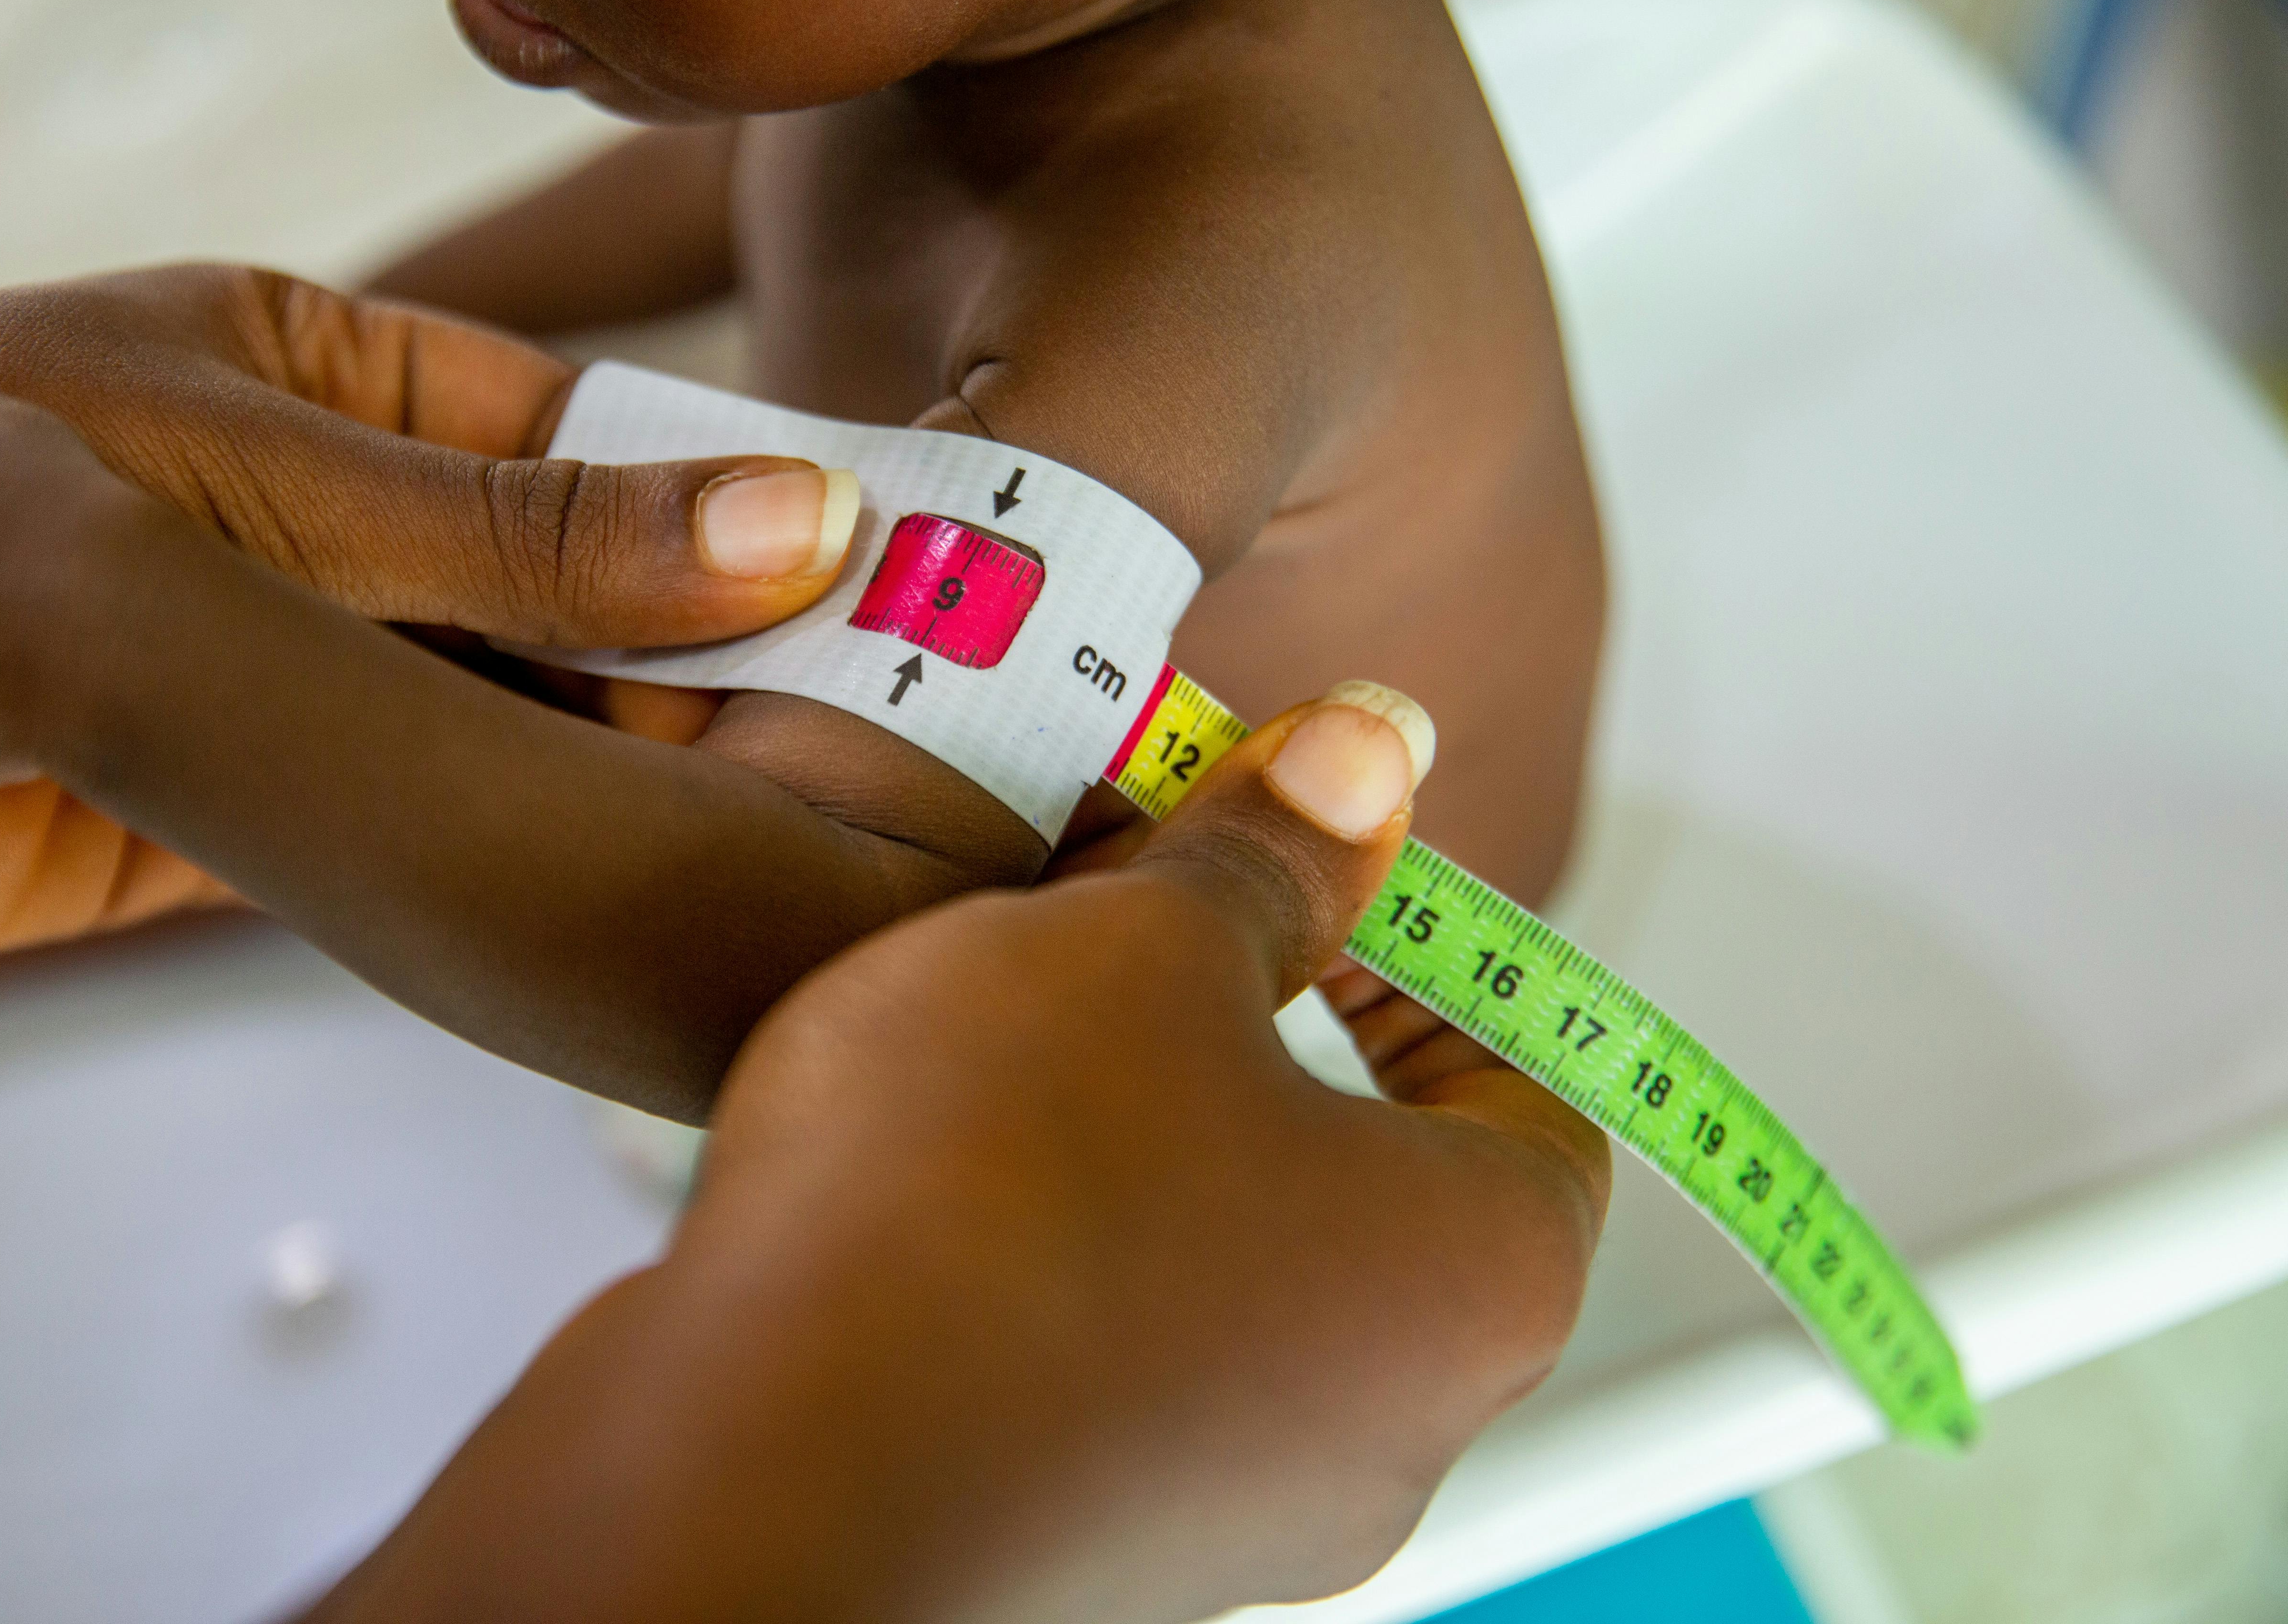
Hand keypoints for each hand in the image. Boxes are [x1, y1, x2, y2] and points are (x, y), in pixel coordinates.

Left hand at [0, 356, 855, 810]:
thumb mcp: (287, 485)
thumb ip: (531, 534)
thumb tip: (786, 516)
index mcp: (326, 376)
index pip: (569, 430)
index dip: (708, 495)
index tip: (848, 557)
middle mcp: (328, 520)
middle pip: (557, 578)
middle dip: (692, 638)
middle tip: (859, 706)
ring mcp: (303, 654)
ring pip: (506, 699)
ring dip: (629, 746)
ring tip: (794, 793)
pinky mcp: (262, 787)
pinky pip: (425, 799)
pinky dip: (527, 824)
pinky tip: (643, 852)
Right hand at [315, 685, 1609, 1623]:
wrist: (753, 1468)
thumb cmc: (982, 1208)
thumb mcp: (1145, 946)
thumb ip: (1274, 854)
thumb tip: (1367, 756)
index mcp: (1478, 1282)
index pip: (1543, 1094)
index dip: (1439, 955)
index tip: (1322, 872)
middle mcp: (1391, 1429)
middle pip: (1373, 1173)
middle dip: (1263, 1021)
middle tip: (1151, 915)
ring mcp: (1236, 1508)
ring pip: (1227, 1255)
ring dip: (1144, 1121)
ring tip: (1017, 1013)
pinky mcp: (1088, 1540)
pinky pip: (1111, 1346)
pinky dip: (1057, 1237)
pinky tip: (939, 1155)